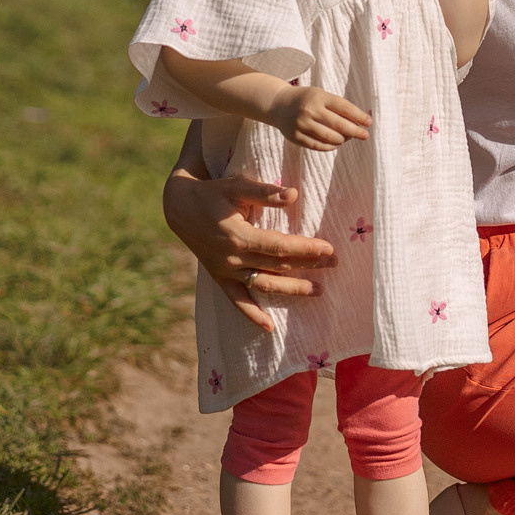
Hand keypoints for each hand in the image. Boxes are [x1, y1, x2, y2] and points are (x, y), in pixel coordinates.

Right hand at [163, 169, 336, 330]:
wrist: (179, 209)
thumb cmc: (213, 194)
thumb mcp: (236, 186)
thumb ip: (264, 192)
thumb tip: (293, 195)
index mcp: (239, 236)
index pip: (280, 247)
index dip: (306, 249)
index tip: (329, 249)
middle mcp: (233, 258)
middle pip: (277, 266)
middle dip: (308, 265)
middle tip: (335, 263)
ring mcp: (226, 271)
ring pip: (264, 285)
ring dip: (292, 289)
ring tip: (319, 291)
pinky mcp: (220, 278)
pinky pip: (237, 301)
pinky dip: (252, 315)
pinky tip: (270, 328)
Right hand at [264, 85, 370, 150]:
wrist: (278, 104)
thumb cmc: (307, 100)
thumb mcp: (321, 96)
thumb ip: (338, 107)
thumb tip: (361, 122)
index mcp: (319, 97)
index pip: (344, 107)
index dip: (359, 116)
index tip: (369, 123)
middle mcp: (310, 110)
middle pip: (338, 125)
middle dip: (355, 131)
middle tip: (365, 135)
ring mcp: (301, 124)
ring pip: (330, 137)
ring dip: (343, 139)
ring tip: (348, 138)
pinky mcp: (295, 136)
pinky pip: (318, 146)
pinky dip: (330, 146)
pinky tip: (336, 144)